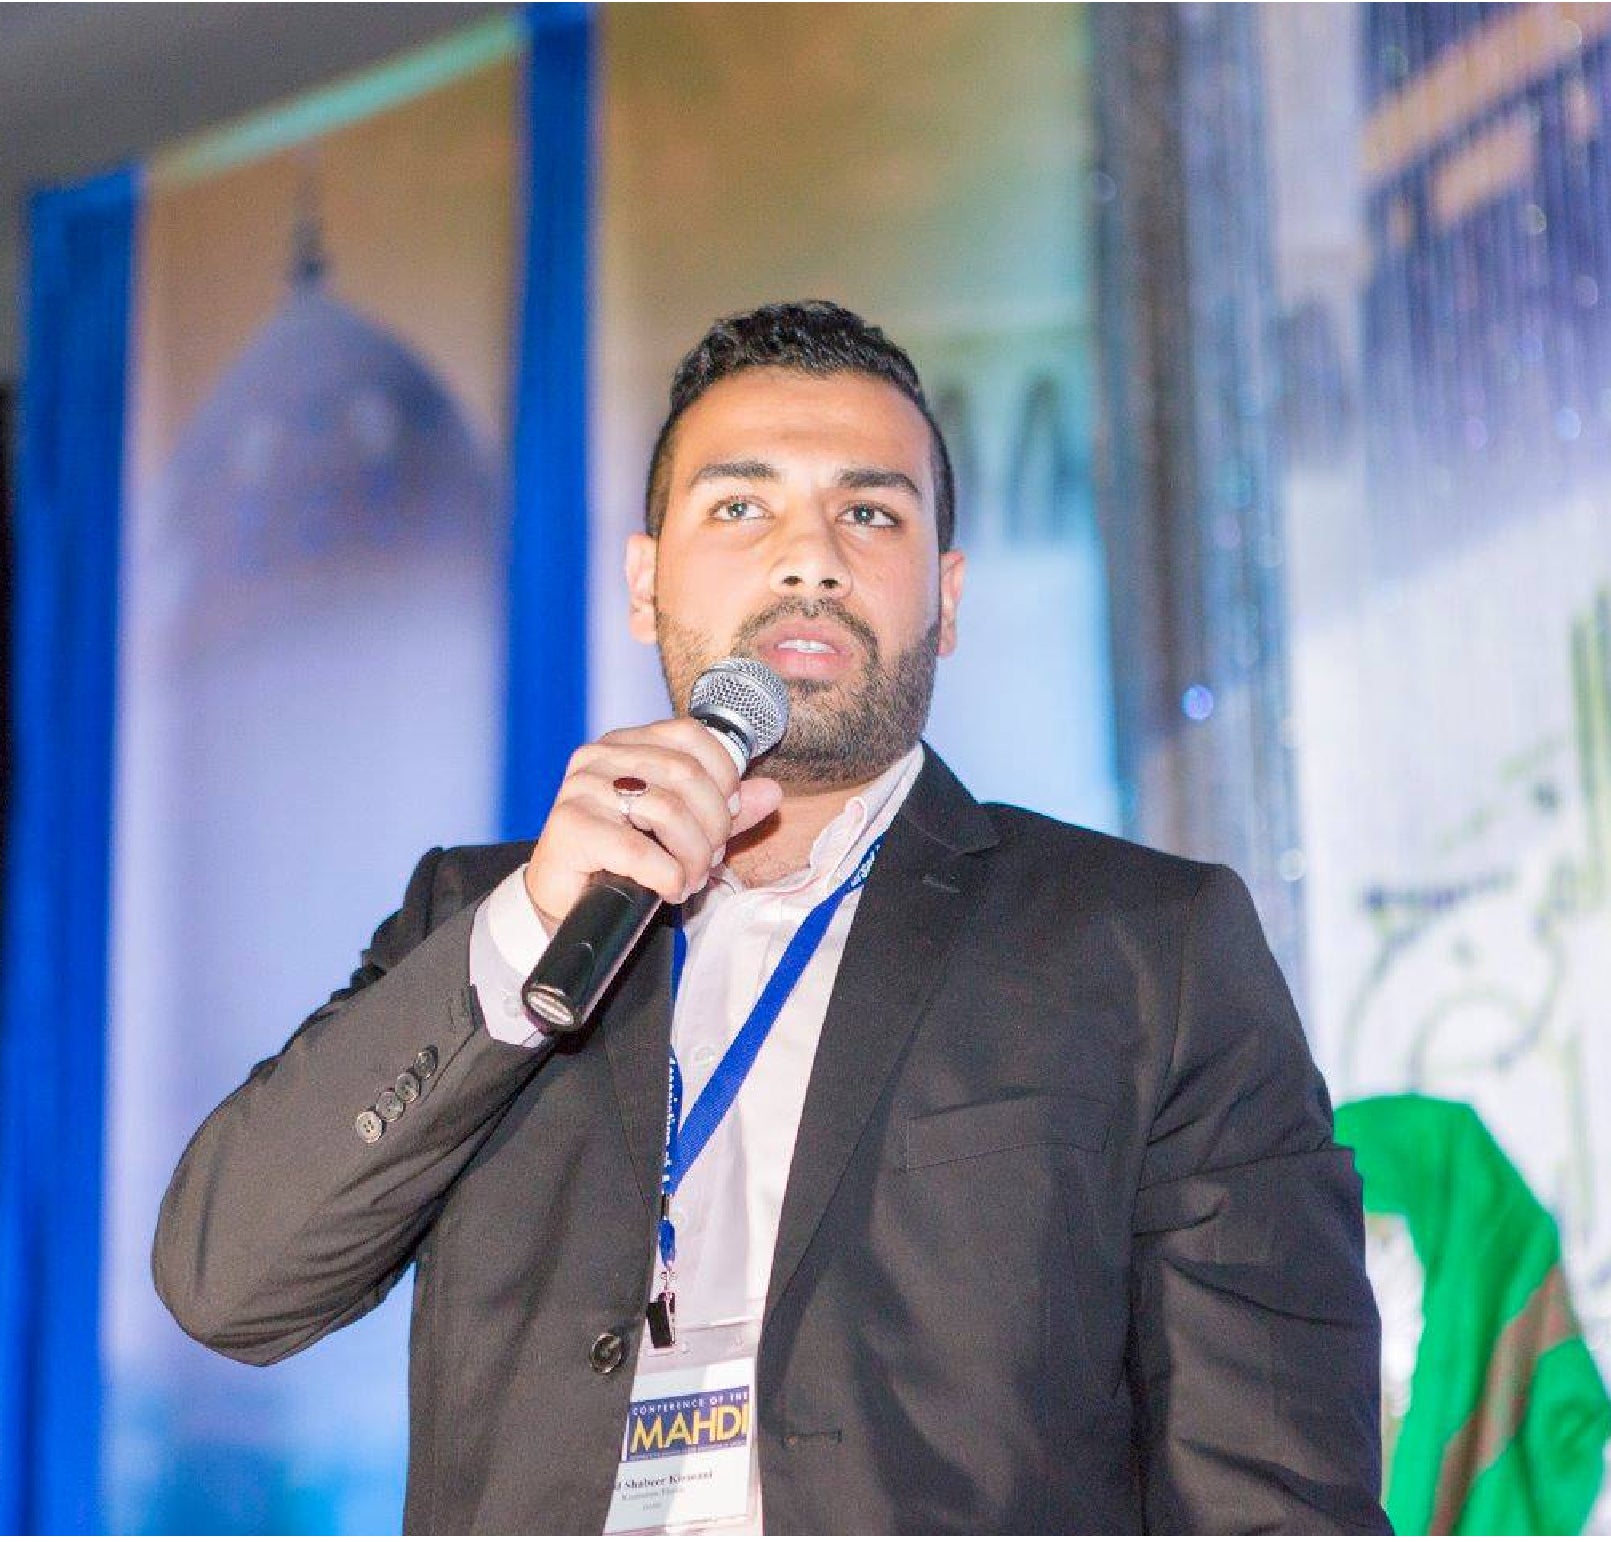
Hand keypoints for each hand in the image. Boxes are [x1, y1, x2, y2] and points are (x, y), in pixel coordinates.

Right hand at [523, 718, 783, 928]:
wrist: (568, 901)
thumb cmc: (625, 860)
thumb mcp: (685, 829)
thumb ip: (726, 810)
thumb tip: (772, 792)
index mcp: (627, 744)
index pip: (691, 735)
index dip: (724, 777)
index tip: (729, 818)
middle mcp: (600, 756)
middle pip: (685, 774)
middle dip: (713, 826)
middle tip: (710, 861)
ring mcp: (580, 788)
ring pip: (667, 811)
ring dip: (693, 857)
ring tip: (691, 879)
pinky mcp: (568, 826)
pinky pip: (638, 850)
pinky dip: (667, 876)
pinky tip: (670, 889)